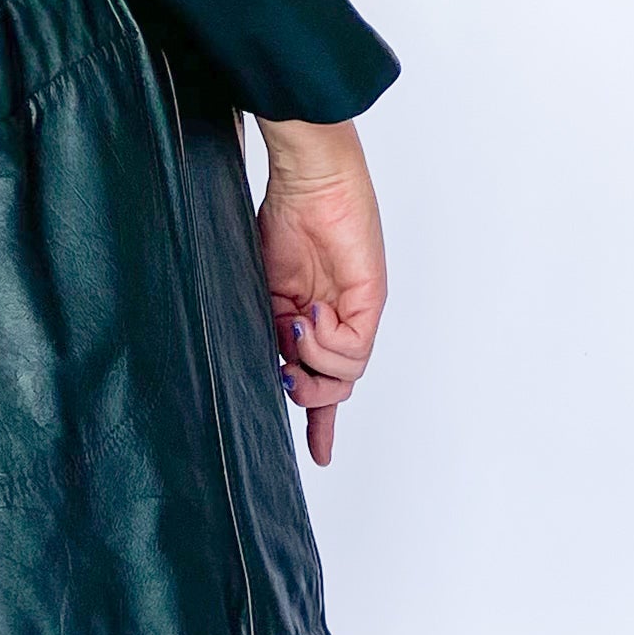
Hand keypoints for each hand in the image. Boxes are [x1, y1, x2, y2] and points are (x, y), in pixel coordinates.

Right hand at [254, 118, 386, 467]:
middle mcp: (338, 320)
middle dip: (309, 395)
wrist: (305, 178)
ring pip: (346, 374)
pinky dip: (327, 342)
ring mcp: (355, 311)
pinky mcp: (370, 299)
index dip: (321, 422)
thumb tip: (272, 368)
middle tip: (285, 375)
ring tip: (295, 327)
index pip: (321, 378)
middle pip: (335, 386)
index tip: (319, 456)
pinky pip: (353, 349)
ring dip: (313, 362)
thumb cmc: (282, 215)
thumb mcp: (263, 288)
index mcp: (311, 319)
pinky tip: (310, 315)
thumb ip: (268, 330)